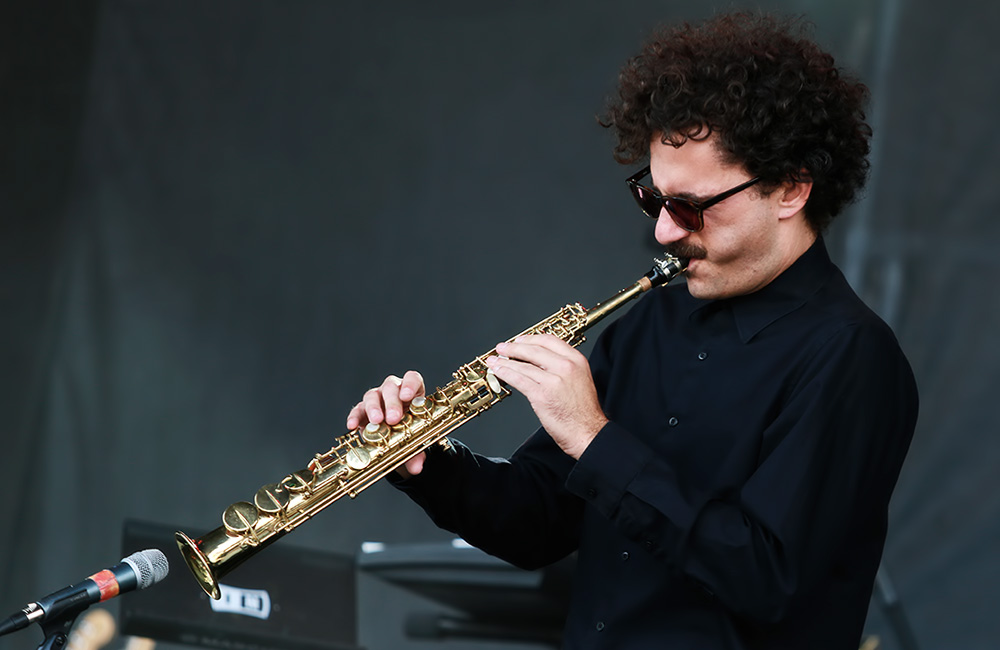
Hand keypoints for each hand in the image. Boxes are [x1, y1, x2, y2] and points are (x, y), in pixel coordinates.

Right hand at [346, 370, 426, 476]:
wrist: (396, 440)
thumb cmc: (409, 433)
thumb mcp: (416, 442)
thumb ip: (418, 453)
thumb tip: (416, 468)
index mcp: (412, 394)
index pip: (412, 379)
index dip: (410, 384)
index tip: (407, 396)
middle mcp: (393, 392)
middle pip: (391, 387)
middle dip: (392, 402)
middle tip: (393, 418)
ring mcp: (377, 399)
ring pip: (373, 395)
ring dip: (374, 408)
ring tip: (376, 422)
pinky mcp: (362, 410)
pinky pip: (357, 410)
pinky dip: (354, 417)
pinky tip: (352, 426)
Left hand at [485, 334, 607, 458]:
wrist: (588, 432)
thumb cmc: (584, 412)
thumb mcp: (580, 379)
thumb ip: (563, 367)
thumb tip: (538, 361)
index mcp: (577, 360)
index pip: (549, 340)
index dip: (530, 339)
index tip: (519, 340)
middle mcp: (566, 367)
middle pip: (533, 350)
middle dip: (513, 347)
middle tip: (502, 347)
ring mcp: (553, 380)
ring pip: (523, 365)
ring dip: (504, 361)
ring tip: (494, 360)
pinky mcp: (541, 395)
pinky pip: (518, 379)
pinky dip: (505, 374)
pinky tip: (498, 372)